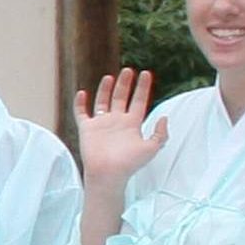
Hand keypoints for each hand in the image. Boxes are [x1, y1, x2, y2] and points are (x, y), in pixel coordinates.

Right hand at [75, 70, 163, 187]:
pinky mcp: (87, 128)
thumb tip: (164, 117)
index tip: (147, 74)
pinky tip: (82, 93)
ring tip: (110, 77)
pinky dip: (80, 103)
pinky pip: (81, 113)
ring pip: (103, 101)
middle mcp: (117, 121)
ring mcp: (102, 124)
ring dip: (105, 89)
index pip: (139, 101)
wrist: (108, 174)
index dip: (143, 88)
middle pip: (121, 97)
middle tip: (129, 70)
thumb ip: (161, 134)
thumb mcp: (151, 148)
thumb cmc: (129, 164)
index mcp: (132, 124)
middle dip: (125, 84)